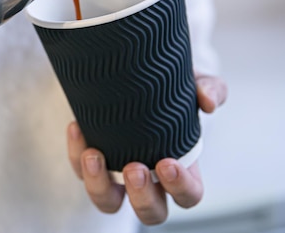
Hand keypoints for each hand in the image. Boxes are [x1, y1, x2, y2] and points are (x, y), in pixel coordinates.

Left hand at [67, 74, 227, 224]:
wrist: (133, 72)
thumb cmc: (169, 89)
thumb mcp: (194, 83)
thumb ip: (209, 88)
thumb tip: (209, 102)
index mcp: (180, 168)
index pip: (188, 196)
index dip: (180, 188)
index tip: (167, 163)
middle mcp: (148, 179)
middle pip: (150, 212)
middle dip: (141, 197)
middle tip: (134, 167)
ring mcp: (116, 173)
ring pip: (108, 202)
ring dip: (99, 185)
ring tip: (93, 155)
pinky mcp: (90, 160)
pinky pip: (79, 168)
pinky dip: (75, 151)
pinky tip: (76, 127)